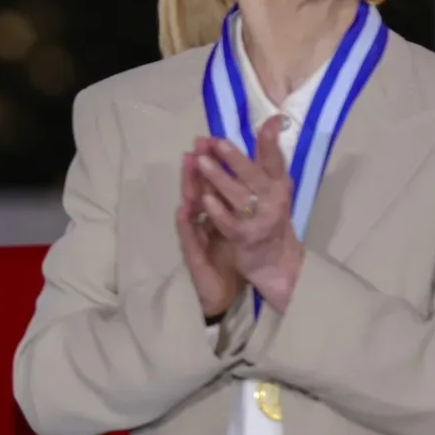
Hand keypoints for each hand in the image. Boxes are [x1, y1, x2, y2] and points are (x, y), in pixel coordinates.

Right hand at [177, 137, 243, 318]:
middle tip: (196, 145)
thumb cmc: (229, 259)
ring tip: (188, 164)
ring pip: (191, 207)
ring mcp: (196, 237)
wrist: (225, 295)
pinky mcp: (193, 255)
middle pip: (198, 189)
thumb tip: (250, 179)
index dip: (209, 163)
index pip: (210, 184)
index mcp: (215, 214)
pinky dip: (186, 222)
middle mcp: (203, 221)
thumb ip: (239, 204)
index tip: (210, 139)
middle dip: (197, 166)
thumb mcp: (237, 228)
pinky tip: (184, 208)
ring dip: (188, 186)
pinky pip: (189, 236)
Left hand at [194, 116, 304, 311]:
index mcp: (279, 185)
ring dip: (219, 179)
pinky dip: (218, 211)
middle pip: (254, 177)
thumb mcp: (270, 187)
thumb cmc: (267, 214)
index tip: (268, 122)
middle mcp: (274, 201)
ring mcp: (260, 220)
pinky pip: (230, 224)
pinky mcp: (246, 238)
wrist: (275, 259)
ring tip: (201, 162)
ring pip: (239, 197)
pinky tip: (204, 199)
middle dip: (235, 159)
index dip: (271, 143)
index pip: (276, 161)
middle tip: (215, 141)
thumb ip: (265, 160)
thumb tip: (270, 122)